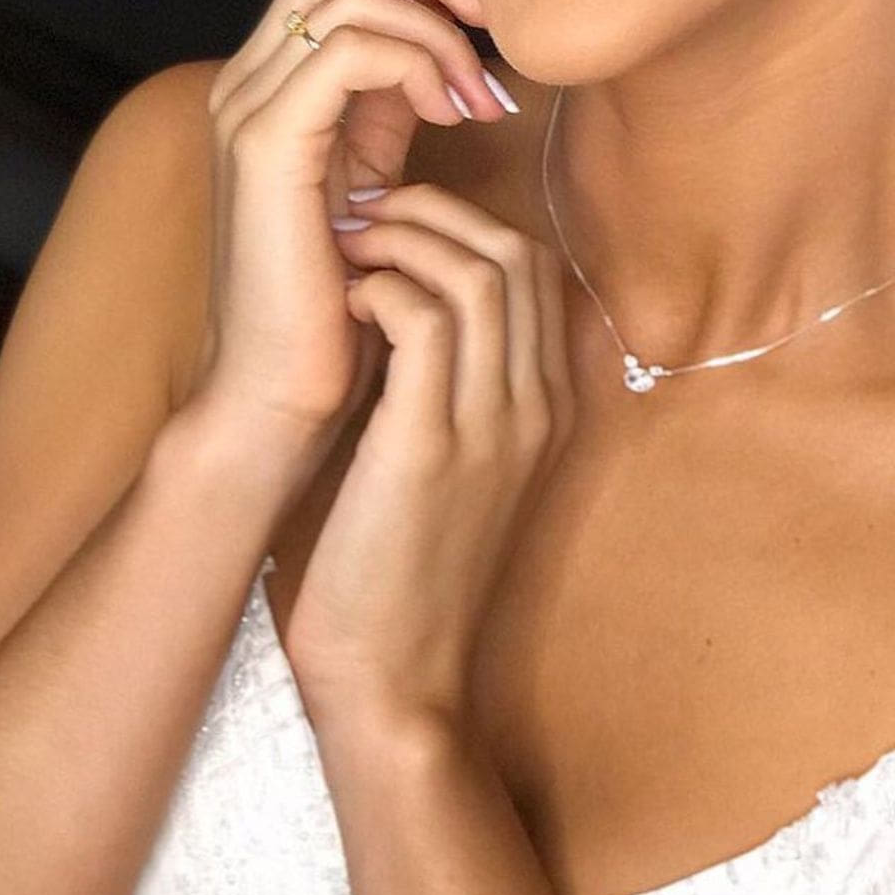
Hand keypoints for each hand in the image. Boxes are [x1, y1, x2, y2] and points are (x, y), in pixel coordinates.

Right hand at [184, 0, 511, 513]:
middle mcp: (252, 74)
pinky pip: (350, 47)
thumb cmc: (341, 300)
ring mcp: (250, 103)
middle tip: (498, 25)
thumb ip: (398, 103)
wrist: (280, 393)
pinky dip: (417, 60)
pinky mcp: (265, 142)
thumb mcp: (378, 175)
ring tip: (481, 92)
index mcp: (278, 76)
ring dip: (439, 22)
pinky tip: (454, 111)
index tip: (495, 24)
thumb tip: (458, 46)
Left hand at [279, 180, 576, 726]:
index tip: (398, 229)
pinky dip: (385, 285)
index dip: (466, 226)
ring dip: (404, 238)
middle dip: (437, 213)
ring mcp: (493, 426)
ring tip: (348, 250)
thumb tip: (406, 306)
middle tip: (366, 218)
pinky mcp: (433, 447)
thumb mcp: (451, 469)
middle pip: (517, 256)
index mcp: (546, 410)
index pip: (536, 272)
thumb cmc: (402, 573)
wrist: (395, 681)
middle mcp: (535, 408)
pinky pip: (424, 318)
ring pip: (478, 272)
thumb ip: (450, 392)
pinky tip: (347, 304)